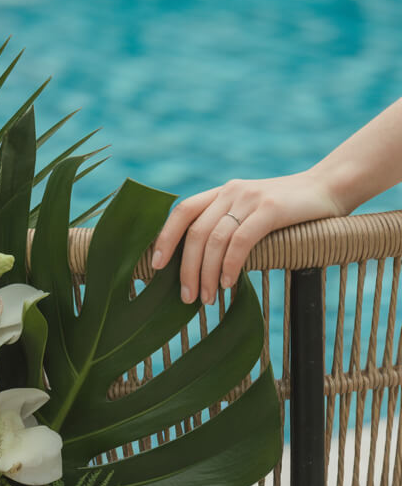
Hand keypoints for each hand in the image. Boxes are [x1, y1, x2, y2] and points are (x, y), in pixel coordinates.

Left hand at [150, 173, 343, 304]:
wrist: (329, 187)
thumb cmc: (289, 210)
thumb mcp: (252, 212)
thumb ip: (229, 226)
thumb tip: (202, 266)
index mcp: (222, 193)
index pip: (182, 212)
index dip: (165, 238)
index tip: (156, 266)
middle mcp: (231, 192)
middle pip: (195, 233)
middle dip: (186, 269)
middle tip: (187, 298)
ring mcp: (250, 199)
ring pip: (214, 240)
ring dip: (207, 274)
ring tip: (208, 299)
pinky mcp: (270, 209)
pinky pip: (240, 242)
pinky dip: (231, 266)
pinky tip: (230, 284)